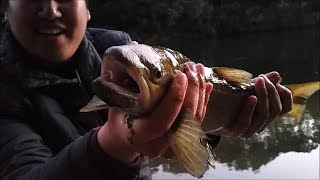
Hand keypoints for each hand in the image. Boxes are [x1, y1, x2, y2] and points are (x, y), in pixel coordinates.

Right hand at [97, 62, 212, 162]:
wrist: (123, 139)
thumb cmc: (118, 118)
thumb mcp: (115, 100)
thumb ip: (124, 77)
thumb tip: (135, 45)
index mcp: (139, 136)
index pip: (161, 122)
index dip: (173, 100)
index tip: (180, 76)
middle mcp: (158, 145)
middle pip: (183, 121)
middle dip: (191, 92)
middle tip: (190, 68)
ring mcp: (172, 145)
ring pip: (194, 121)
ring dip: (200, 93)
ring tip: (198, 70)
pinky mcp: (182, 140)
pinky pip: (198, 121)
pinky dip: (204, 101)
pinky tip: (206, 84)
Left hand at [213, 71, 292, 137]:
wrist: (204, 113)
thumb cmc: (226, 100)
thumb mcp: (244, 90)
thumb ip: (260, 84)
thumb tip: (277, 75)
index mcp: (264, 114)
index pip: (285, 108)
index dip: (286, 96)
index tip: (279, 83)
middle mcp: (258, 124)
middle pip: (274, 110)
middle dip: (271, 92)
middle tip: (262, 78)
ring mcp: (246, 130)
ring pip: (263, 116)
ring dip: (263, 97)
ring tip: (258, 82)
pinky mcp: (233, 132)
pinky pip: (245, 122)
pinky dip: (250, 109)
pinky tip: (251, 97)